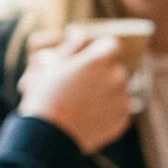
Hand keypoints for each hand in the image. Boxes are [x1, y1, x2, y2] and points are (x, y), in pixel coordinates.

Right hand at [18, 35, 132, 153]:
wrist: (48, 134)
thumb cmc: (44, 95)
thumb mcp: (51, 64)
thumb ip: (71, 46)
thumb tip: (80, 33)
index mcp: (100, 59)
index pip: (111, 44)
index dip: (98, 49)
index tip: (87, 56)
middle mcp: (117, 76)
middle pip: (114, 68)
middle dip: (100, 73)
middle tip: (79, 83)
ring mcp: (123, 99)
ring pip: (117, 89)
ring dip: (104, 91)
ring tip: (81, 102)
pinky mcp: (123, 118)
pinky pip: (118, 109)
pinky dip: (107, 111)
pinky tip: (87, 116)